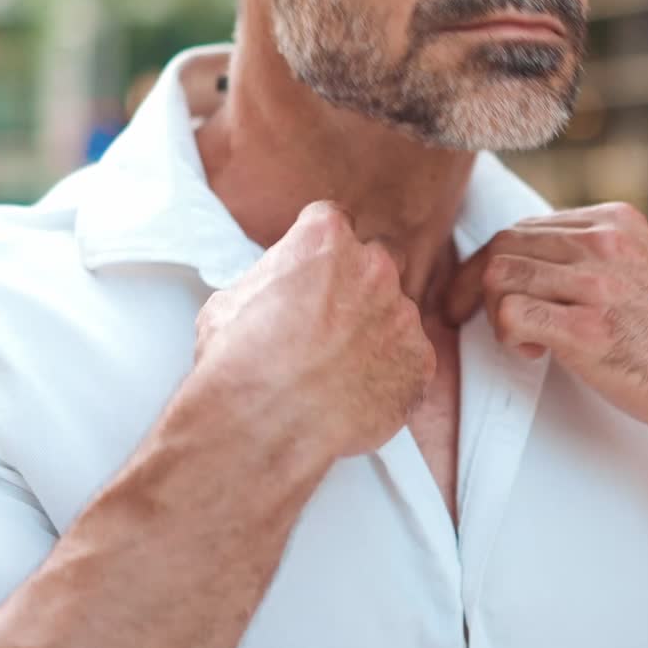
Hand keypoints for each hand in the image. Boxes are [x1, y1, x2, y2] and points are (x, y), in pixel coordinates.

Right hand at [194, 201, 435, 458]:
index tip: (315, 273)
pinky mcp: (419, 361)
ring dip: (375, 332)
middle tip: (331, 319)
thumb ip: (266, 284)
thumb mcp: (228, 301)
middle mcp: (373, 267)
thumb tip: (266, 295)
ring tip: (338, 366)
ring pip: (397, 313)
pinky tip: (356, 391)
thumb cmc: (240, 365)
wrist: (262, 425)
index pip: (334, 223)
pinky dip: (391, 373)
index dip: (321, 252)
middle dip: (359, 284)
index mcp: (325, 238)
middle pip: (379, 260)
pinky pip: (411, 359)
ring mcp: (402, 315)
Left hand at [445, 202, 647, 427]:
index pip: (525, 227)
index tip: (479, 287)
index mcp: (614, 222)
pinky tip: (533, 351)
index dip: (493, 260)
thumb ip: (589, 255)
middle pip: (504, 245)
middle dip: (473, 283)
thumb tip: (527, 257)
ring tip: (522, 337)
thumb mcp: (637, 268)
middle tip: (467, 313)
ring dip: (493, 310)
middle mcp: (604, 244)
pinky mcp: (588, 329)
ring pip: (499, 274)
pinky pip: (510, 314)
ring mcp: (596, 285)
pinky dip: (506, 335)